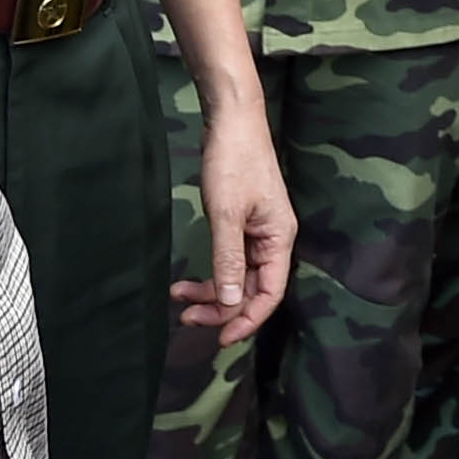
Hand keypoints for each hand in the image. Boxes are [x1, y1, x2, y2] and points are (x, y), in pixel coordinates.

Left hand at [172, 90, 296, 344]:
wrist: (232, 120)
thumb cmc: (234, 161)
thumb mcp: (227, 214)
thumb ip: (228, 260)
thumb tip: (229, 303)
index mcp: (279, 239)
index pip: (269, 293)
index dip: (247, 319)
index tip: (219, 339)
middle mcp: (273, 240)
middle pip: (251, 289)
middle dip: (221, 308)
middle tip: (187, 320)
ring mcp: (257, 232)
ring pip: (237, 277)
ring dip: (211, 293)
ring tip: (180, 300)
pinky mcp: (242, 224)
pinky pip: (229, 260)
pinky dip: (210, 273)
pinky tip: (187, 280)